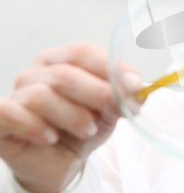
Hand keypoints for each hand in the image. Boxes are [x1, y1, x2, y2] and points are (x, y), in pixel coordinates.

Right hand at [0, 42, 141, 192]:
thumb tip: (138, 88)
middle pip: (66, 73)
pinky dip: (36, 127)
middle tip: (115, 110)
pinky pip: (12, 114)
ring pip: (42, 95)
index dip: (110, 66)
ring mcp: (16, 94)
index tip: (134, 84)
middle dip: (97, 94)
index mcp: (62, 61)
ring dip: (72, 116)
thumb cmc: (83, 127)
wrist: (61, 162)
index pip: (83, 52)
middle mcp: (36, 73)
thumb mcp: (110, 111)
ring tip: (87, 129)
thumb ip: (123, 97)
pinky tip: (51, 138)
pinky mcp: (1, 118)